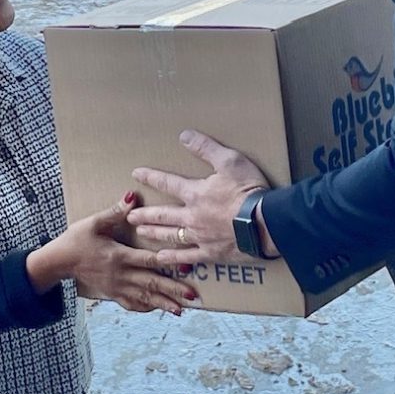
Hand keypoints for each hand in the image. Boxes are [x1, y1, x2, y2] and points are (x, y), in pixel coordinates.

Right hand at [31, 196, 195, 315]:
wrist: (59, 261)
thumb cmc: (76, 239)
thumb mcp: (94, 222)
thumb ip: (115, 212)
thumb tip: (132, 196)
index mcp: (118, 256)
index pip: (148, 260)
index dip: (168, 263)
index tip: (186, 267)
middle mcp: (120, 275)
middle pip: (151, 283)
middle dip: (173, 290)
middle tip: (193, 296)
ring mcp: (116, 287)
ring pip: (144, 297)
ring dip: (163, 303)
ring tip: (181, 309)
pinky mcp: (112, 293)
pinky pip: (132, 304)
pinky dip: (146, 307)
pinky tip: (159, 310)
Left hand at [129, 131, 270, 268]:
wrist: (264, 222)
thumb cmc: (248, 190)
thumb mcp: (229, 161)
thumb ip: (206, 148)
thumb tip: (184, 135)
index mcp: (195, 193)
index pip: (167, 182)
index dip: (151, 177)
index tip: (136, 174)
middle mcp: (192, 216)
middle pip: (163, 214)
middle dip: (145, 214)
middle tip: (130, 215)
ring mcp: (199, 236)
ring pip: (170, 235)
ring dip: (154, 233)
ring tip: (140, 232)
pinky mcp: (210, 252)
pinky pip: (186, 256)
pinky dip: (173, 257)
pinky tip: (161, 258)